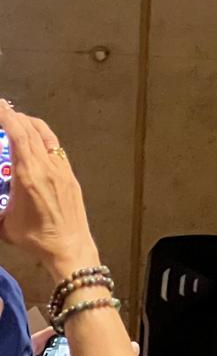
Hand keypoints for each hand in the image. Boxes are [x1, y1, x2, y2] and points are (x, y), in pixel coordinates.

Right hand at [0, 104, 98, 278]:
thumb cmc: (35, 238)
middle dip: (14, 115)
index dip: (6, 117)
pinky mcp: (70, 175)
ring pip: (46, 136)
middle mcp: (46, 166)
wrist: (70, 247)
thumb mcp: (4, 224)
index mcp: (28, 175)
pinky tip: (35, 140)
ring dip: (30, 123)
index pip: (17, 135)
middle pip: (31, 130)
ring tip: (17, 119)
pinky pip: (55, 148)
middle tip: (2, 108)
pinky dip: (43, 137)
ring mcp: (61, 169)